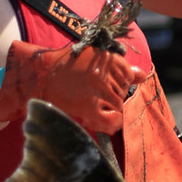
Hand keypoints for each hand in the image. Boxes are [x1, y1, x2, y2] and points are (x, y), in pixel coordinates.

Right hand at [0, 40, 144, 133]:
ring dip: (110, 108)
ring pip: (119, 106)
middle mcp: (104, 74)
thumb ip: (121, 67)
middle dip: (114, 96)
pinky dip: (112, 123)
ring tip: (94, 105)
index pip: (128, 75)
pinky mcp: (88, 108)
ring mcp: (97, 91)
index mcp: (107, 59)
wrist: (38, 75)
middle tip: (97, 97)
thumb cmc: (65, 65)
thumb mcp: (94, 58)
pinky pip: (112, 121)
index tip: (109, 86)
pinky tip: (102, 118)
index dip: (121, 83)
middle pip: (123, 91)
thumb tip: (143, 75)